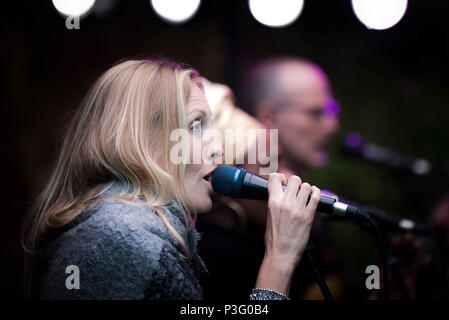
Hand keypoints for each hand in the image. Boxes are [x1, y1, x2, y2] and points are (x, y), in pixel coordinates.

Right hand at [254, 173, 319, 296]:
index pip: (275, 177)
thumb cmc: (274, 237)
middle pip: (294, 179)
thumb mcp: (269, 215)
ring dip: (306, 189)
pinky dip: (316, 193)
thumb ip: (276, 201)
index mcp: (272, 202)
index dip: (281, 177)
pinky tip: (314, 195)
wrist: (281, 253)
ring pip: (306, 186)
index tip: (283, 182)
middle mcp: (285, 203)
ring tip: (304, 196)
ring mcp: (298, 209)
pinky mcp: (309, 215)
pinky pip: (316, 196)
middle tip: (296, 190)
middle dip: (296, 183)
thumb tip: (283, 191)